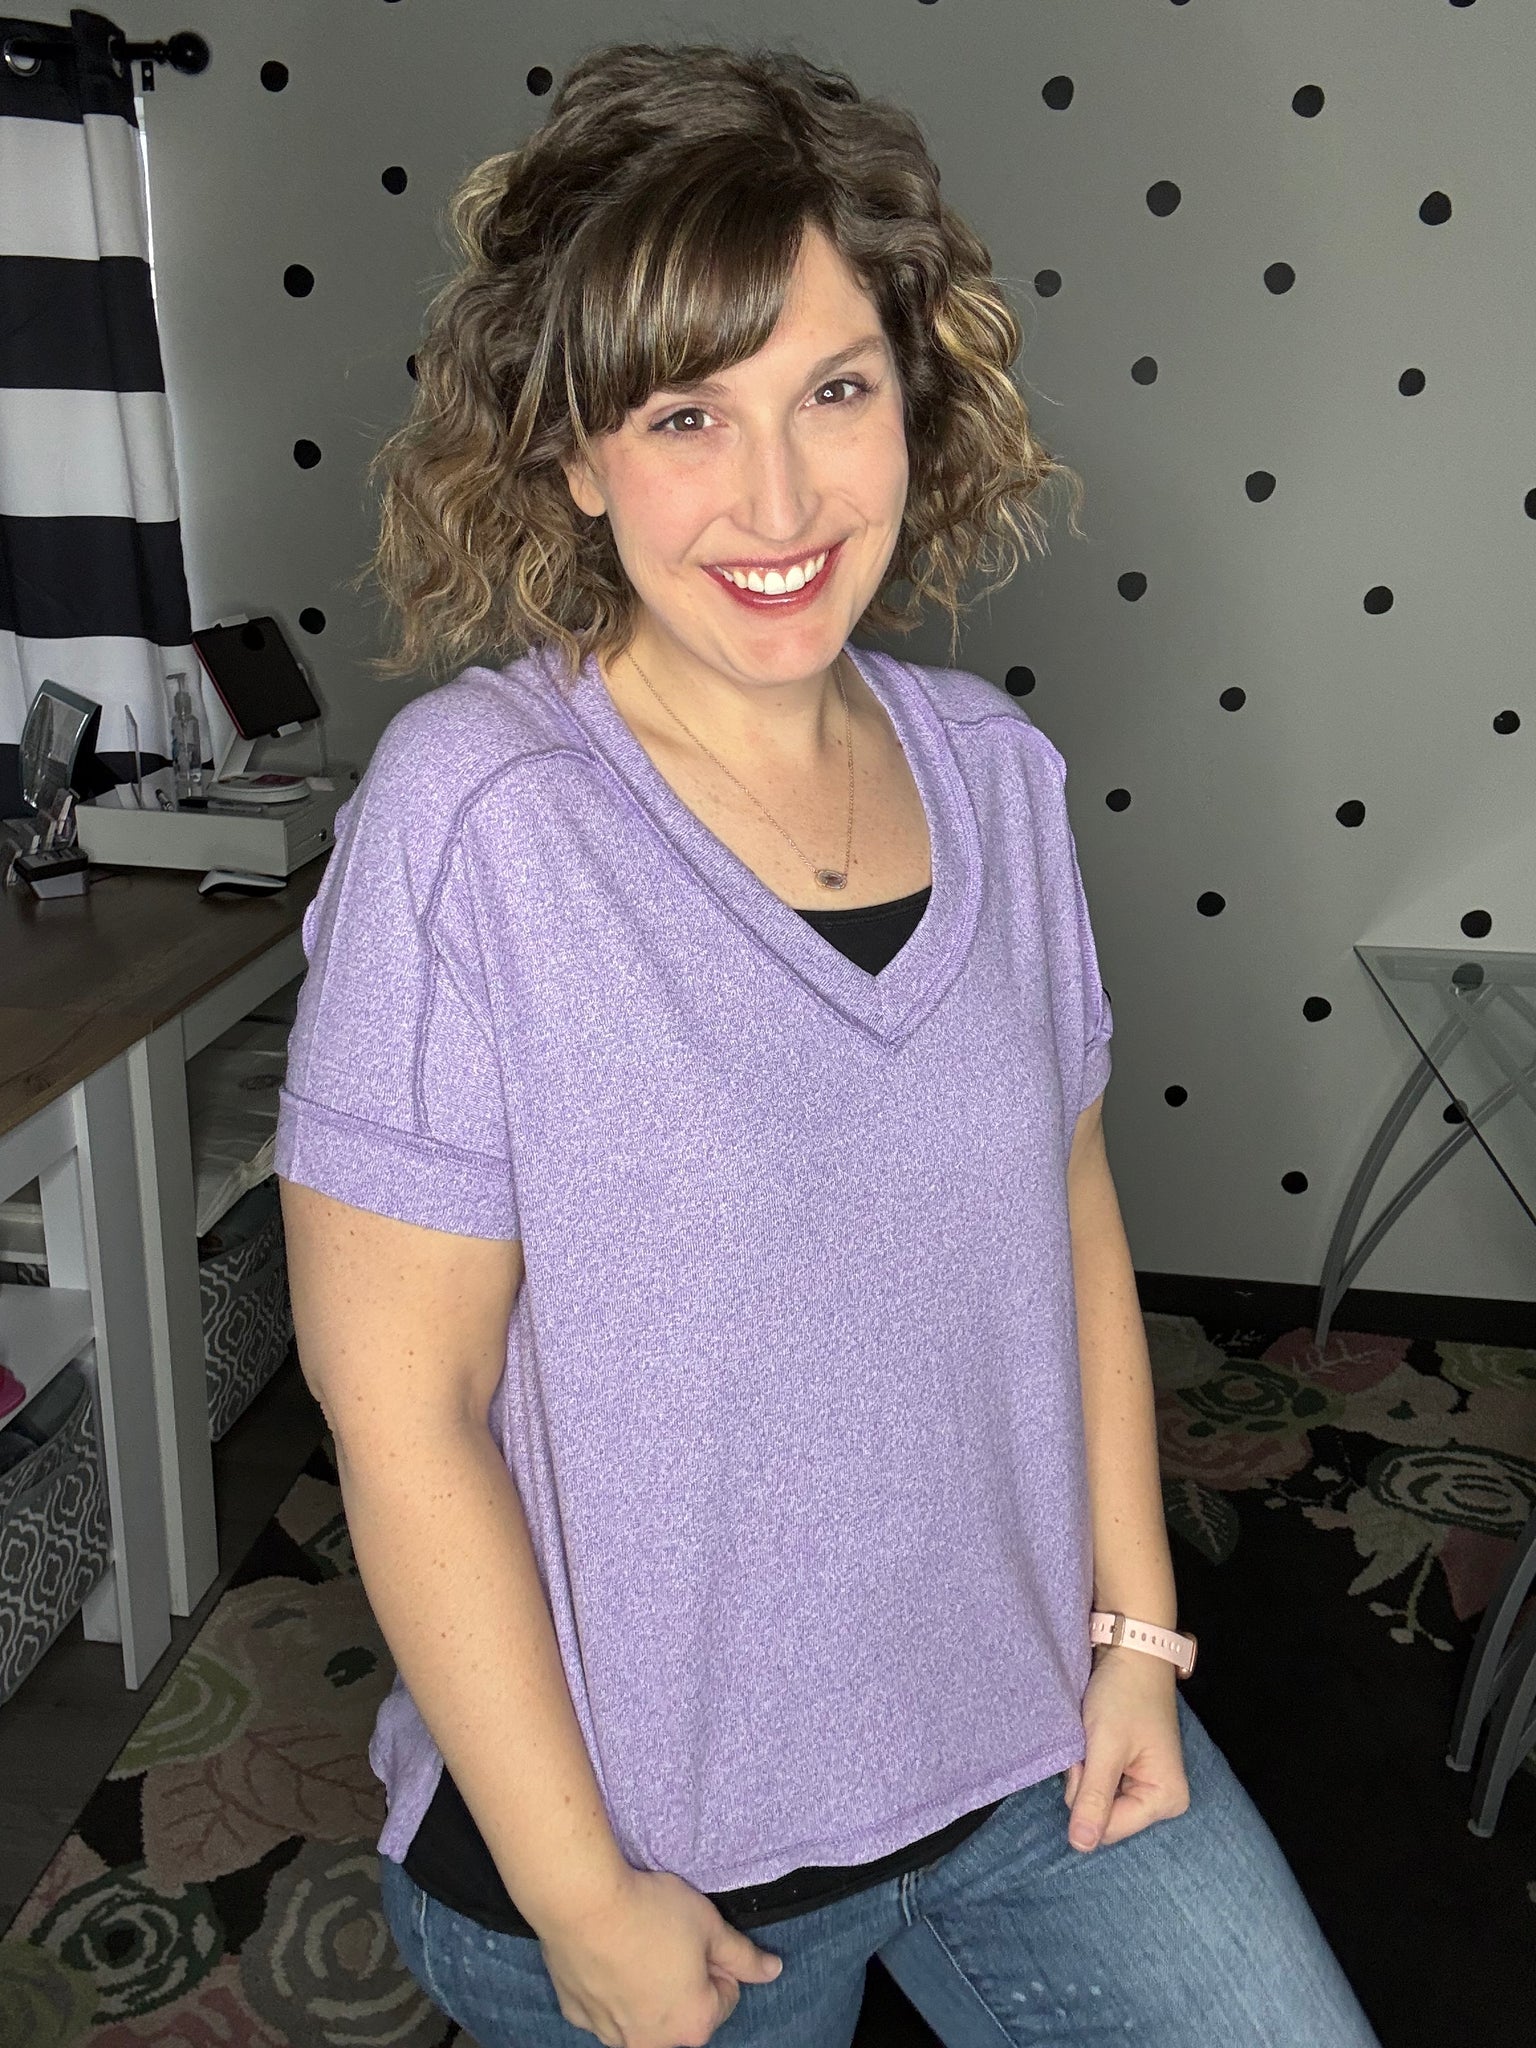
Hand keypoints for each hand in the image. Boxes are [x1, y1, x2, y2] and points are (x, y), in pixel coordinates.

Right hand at [536, 1864, 782, 2047]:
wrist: (583, 1903)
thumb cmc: (652, 1912)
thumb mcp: (710, 1925)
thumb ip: (744, 1955)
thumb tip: (773, 1970)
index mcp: (694, 2025)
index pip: (726, 1994)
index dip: (716, 1959)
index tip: (696, 1934)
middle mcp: (653, 2043)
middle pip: (683, 2010)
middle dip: (681, 1980)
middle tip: (666, 1937)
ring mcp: (611, 2035)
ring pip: (642, 2012)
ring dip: (645, 1987)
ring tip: (635, 1942)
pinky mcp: (579, 2017)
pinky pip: (605, 2006)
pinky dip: (610, 1986)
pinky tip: (607, 1952)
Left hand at [1062, 1646, 1188, 1852]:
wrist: (1131, 1649)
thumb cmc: (1123, 1694)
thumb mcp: (1105, 1745)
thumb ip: (1094, 1796)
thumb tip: (1080, 1846)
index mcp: (1166, 1799)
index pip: (1108, 1828)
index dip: (1086, 1795)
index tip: (1089, 1756)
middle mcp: (1161, 1799)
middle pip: (1102, 1816)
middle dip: (1086, 1782)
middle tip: (1092, 1742)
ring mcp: (1145, 1785)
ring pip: (1095, 1799)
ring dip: (1085, 1770)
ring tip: (1093, 1736)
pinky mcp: (1130, 1771)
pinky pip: (1098, 1783)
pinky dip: (1088, 1763)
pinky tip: (1094, 1738)